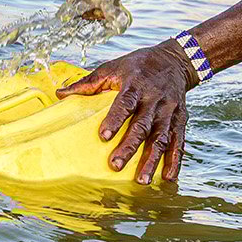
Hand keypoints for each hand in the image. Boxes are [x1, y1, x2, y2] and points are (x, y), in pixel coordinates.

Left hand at [57, 40, 195, 183]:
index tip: (103, 136)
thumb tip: (60, 94)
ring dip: (152, 160)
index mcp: (136, 85)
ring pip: (161, 138)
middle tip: (115, 166)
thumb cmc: (137, 66)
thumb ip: (88, 83)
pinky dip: (175, 160)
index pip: (125, 103)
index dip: (115, 119)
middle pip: (142, 125)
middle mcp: (155, 99)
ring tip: (142, 180)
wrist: (173, 61)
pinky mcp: (181, 119)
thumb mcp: (113, 67)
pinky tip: (168, 177)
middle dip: (129, 147)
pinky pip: (179, 141)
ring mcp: (169, 111)